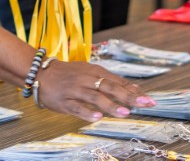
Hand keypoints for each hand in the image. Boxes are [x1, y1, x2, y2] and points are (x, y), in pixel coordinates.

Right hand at [34, 59, 155, 120]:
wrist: (40, 72)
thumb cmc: (69, 74)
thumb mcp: (90, 72)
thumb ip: (111, 80)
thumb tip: (134, 88)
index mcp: (94, 71)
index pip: (117, 81)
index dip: (133, 91)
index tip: (149, 99)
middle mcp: (87, 80)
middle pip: (110, 87)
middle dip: (128, 96)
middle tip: (145, 104)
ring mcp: (75, 91)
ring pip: (95, 97)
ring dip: (111, 105)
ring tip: (124, 113)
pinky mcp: (64, 102)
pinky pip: (77, 108)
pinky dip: (87, 112)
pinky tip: (97, 117)